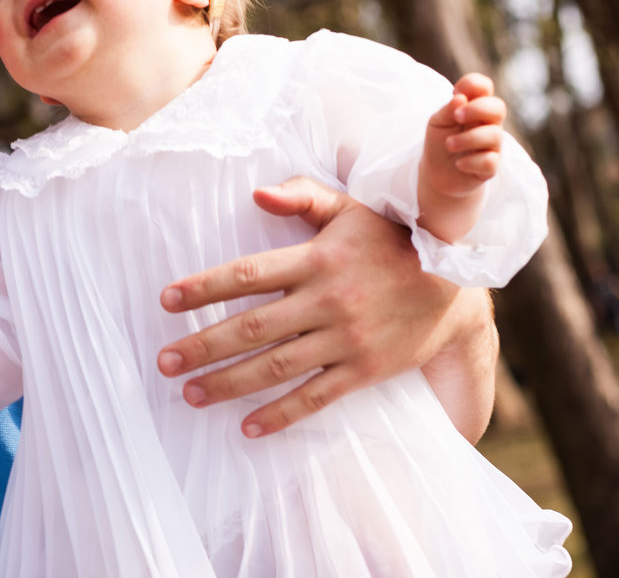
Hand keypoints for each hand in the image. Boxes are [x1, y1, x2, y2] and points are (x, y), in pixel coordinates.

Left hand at [155, 176, 488, 438]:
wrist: (454, 280)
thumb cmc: (389, 238)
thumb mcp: (348, 208)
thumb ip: (302, 196)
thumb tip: (256, 193)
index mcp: (316, 259)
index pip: (247, 275)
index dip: (203, 287)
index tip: (166, 300)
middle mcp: (327, 301)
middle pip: (252, 328)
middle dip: (202, 346)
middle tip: (164, 361)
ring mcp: (346, 339)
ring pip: (276, 367)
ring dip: (228, 383)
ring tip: (190, 394)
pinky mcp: (365, 369)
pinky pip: (317, 397)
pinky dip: (281, 414)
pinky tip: (248, 426)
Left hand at [423, 72, 505, 197]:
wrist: (437, 173)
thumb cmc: (440, 141)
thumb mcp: (437, 123)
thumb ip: (448, 110)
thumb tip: (461, 98)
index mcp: (475, 107)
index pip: (484, 87)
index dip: (473, 84)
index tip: (455, 93)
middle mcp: (488, 123)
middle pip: (498, 107)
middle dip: (477, 109)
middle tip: (457, 117)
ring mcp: (492, 145)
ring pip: (495, 135)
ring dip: (468, 139)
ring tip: (450, 144)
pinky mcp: (491, 167)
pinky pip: (490, 161)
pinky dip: (471, 161)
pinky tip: (459, 164)